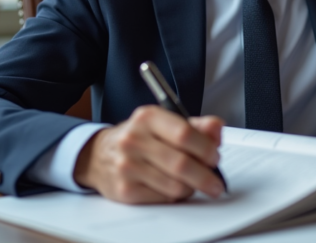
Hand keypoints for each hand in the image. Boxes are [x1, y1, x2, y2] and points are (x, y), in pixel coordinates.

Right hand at [73, 105, 224, 203]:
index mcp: (147, 117)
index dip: (206, 148)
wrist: (97, 155)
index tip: (215, 157)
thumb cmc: (137, 137)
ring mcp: (127, 166)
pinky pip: (164, 198)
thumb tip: (218, 127)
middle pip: (181, 163)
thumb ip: (194, 125)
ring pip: (175, 185)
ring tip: (193, 182)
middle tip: (215, 181)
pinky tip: (174, 187)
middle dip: (206, 175)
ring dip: (192, 187)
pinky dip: (176, 195)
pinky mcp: (125, 190)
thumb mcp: (163, 122)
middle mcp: (134, 140)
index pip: (184, 133)